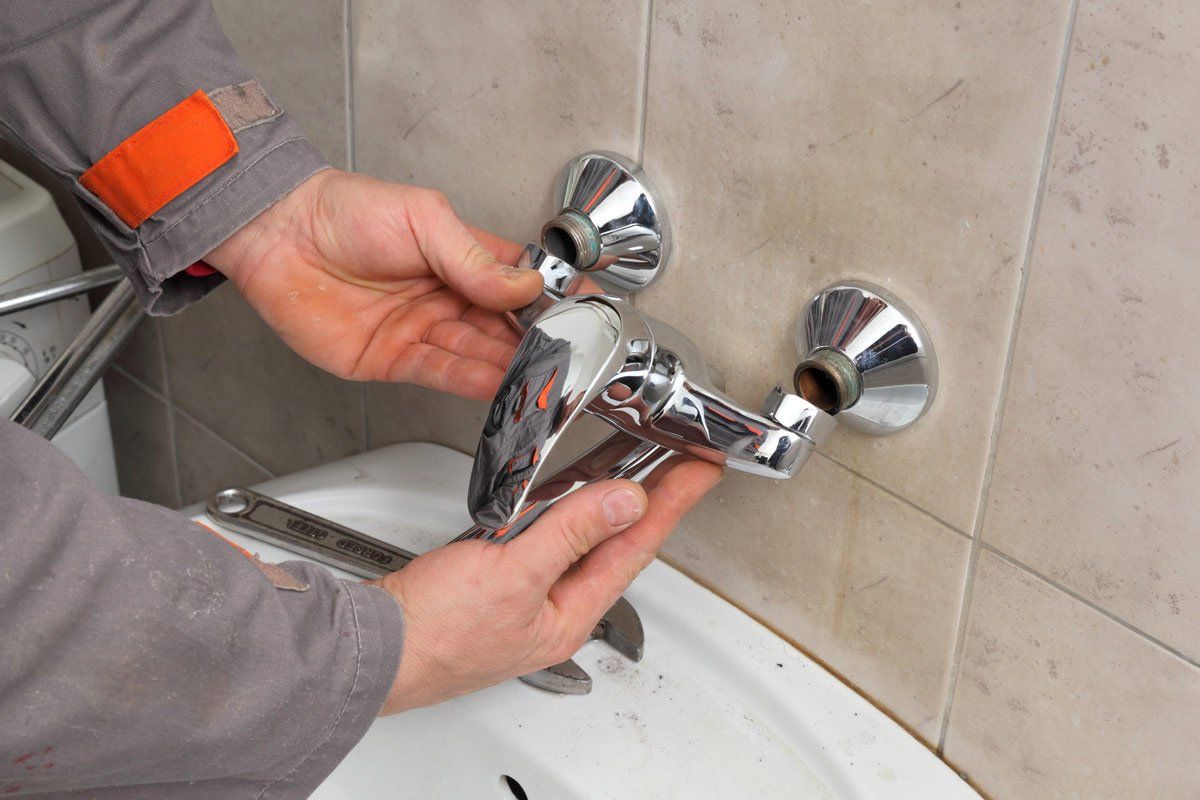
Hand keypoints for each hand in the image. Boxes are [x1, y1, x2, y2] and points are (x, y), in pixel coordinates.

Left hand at [204, 169, 543, 400]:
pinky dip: (471, 382)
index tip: (581, 312)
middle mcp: (447, 298)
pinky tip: (498, 384)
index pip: (520, 284)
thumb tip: (523, 285)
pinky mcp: (393, 359)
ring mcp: (422, 330)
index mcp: (462, 258)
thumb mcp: (422, 218)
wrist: (278, 235)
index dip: (550, 298)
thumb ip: (472, 258)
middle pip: (503, 327)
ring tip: (540, 376)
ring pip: (477, 355)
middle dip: (535, 342)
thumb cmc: (342, 211)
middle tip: (567, 356)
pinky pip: (440, 374)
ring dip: (509, 368)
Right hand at [369, 459, 722, 713]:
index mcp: (569, 614)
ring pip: (583, 541)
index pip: (636, 548)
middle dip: (653, 502)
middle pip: (617, 545)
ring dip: (614, 505)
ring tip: (645, 472)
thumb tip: (625, 502)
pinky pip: (548, 540)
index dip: (671, 504)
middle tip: (683, 465)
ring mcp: (525, 596)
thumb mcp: (513, 573)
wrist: (370, 650)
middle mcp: (554, 608)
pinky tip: (571, 497)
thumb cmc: (432, 631)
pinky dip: (567, 512)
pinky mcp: (496, 583)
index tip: (700, 472)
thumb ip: (571, 533)